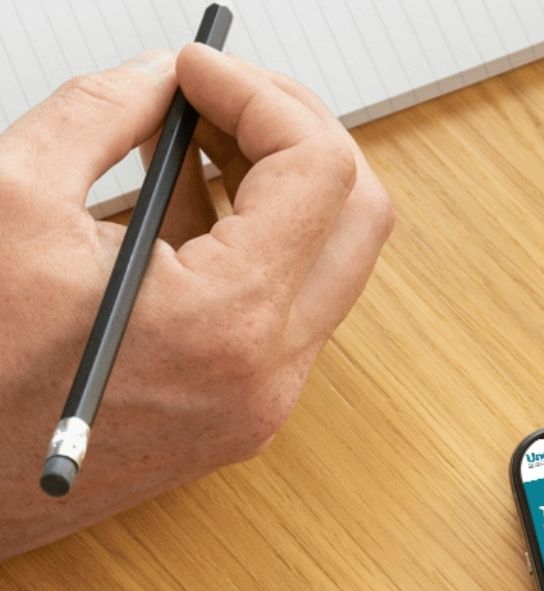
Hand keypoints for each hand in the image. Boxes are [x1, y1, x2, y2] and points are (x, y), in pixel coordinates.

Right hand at [0, 45, 393, 560]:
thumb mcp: (14, 201)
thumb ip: (104, 113)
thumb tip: (167, 77)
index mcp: (231, 322)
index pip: (320, 172)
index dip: (262, 95)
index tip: (197, 68)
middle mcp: (269, 374)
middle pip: (358, 216)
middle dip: (297, 134)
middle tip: (220, 91)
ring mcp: (261, 404)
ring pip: (327, 264)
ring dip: (275, 187)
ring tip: (181, 141)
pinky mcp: (238, 417)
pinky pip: (282, 310)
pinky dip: (249, 245)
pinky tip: (169, 208)